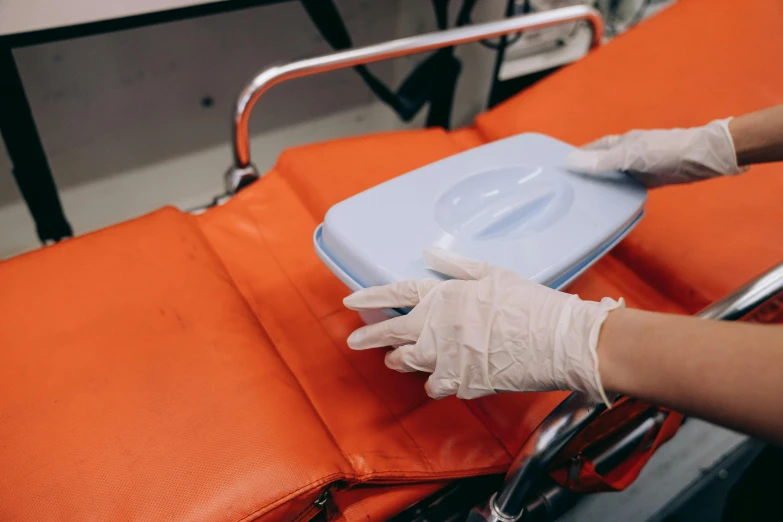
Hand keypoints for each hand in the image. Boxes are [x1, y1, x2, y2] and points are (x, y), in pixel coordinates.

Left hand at [343, 247, 621, 403]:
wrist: (554, 340)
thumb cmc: (528, 303)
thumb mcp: (492, 273)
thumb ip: (455, 266)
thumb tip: (428, 253)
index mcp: (442, 297)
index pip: (396, 294)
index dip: (371, 297)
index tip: (351, 302)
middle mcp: (434, 329)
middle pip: (390, 333)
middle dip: (369, 337)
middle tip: (354, 342)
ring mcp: (444, 359)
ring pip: (406, 363)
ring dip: (399, 360)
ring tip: (395, 359)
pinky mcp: (458, 383)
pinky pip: (434, 386)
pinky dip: (435, 381)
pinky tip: (440, 378)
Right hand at [564, 118, 746, 186]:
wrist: (703, 158)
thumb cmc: (666, 151)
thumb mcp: (631, 156)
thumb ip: (602, 161)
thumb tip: (570, 162)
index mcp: (621, 142)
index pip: (593, 149)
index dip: (578, 156)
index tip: (561, 169)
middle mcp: (628, 153)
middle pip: (602, 163)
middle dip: (587, 172)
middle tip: (569, 189)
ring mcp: (639, 166)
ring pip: (614, 176)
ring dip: (602, 184)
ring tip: (585, 199)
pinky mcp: (650, 179)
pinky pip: (627, 186)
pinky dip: (618, 193)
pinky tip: (611, 203)